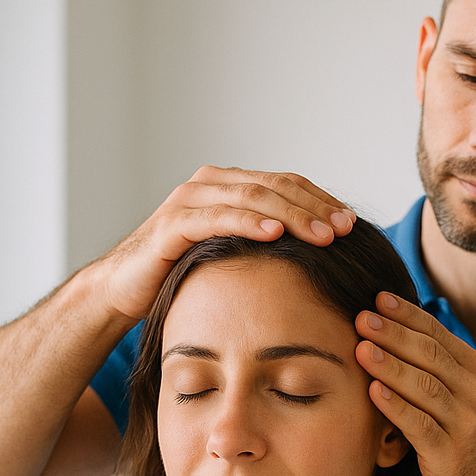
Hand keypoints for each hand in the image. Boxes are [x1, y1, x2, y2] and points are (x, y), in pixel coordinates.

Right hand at [94, 166, 354, 322]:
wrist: (123, 290)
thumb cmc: (182, 274)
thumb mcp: (232, 254)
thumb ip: (263, 243)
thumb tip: (317, 253)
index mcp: (229, 186)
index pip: (286, 184)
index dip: (321, 200)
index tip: (351, 223)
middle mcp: (210, 184)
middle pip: (276, 186)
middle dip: (315, 207)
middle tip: (345, 228)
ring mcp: (190, 200)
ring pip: (252, 197)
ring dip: (292, 215)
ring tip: (323, 234)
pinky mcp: (172, 224)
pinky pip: (218, 218)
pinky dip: (249, 223)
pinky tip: (276, 234)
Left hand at [354, 292, 475, 475]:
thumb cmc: (461, 443)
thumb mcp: (456, 400)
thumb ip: (433, 369)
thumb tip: (390, 330)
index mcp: (473, 374)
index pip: (438, 335)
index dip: (408, 315)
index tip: (378, 298)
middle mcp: (474, 394)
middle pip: (431, 355)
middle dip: (395, 334)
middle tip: (362, 316)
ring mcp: (464, 425)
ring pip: (425, 386)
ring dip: (392, 365)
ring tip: (362, 348)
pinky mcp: (450, 455)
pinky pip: (420, 425)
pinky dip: (396, 406)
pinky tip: (373, 391)